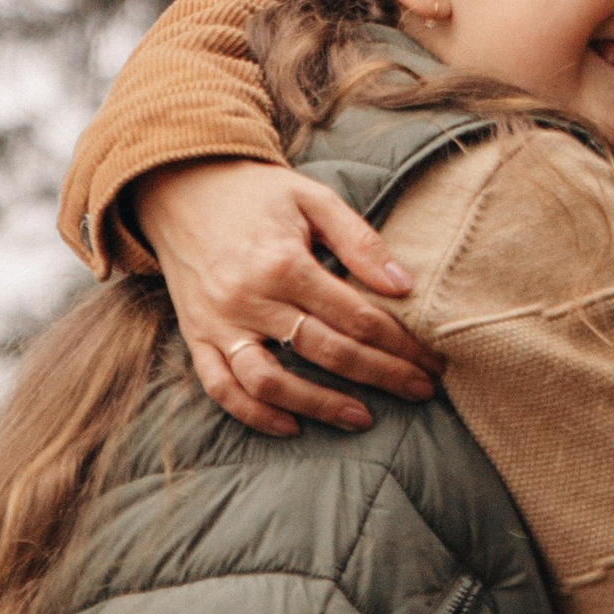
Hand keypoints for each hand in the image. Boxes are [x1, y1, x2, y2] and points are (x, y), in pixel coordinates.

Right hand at [133, 158, 443, 438]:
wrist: (182, 187)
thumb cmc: (258, 194)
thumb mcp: (313, 198)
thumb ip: (359, 240)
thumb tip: (404, 285)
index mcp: (283, 262)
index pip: (356, 316)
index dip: (400, 343)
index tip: (431, 360)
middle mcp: (249, 298)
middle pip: (326, 351)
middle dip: (381, 375)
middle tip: (420, 390)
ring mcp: (219, 323)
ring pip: (270, 381)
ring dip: (320, 406)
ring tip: (363, 417)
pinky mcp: (196, 337)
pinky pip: (221, 388)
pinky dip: (254, 414)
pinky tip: (292, 426)